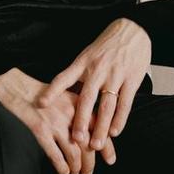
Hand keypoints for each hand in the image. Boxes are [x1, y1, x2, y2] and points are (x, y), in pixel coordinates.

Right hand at [0, 67, 115, 173]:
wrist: (18, 89)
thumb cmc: (43, 94)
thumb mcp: (65, 96)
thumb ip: (80, 111)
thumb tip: (94, 132)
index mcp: (78, 103)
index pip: (99, 127)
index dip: (106, 146)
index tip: (110, 159)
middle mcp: (69, 113)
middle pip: (88, 143)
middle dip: (90, 162)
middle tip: (89, 173)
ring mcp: (55, 122)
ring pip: (74, 152)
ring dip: (77, 167)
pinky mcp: (40, 130)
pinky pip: (55, 154)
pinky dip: (62, 167)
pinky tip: (64, 172)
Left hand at [39, 18, 150, 151]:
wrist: (133, 29)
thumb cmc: (107, 45)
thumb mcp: (88, 54)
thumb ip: (80, 74)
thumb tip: (66, 98)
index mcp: (83, 62)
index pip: (64, 77)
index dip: (52, 91)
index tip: (40, 104)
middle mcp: (98, 69)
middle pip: (87, 98)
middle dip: (81, 121)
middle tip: (76, 140)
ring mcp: (116, 74)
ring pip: (107, 105)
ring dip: (101, 127)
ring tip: (96, 145)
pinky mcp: (132, 79)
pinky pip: (125, 103)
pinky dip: (120, 119)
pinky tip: (115, 132)